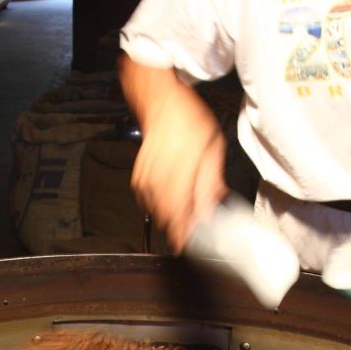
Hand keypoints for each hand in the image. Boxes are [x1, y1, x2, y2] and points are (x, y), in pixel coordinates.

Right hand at [129, 84, 227, 251]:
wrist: (159, 102)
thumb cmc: (187, 119)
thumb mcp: (212, 147)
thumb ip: (210, 181)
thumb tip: (211, 206)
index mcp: (177, 174)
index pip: (179, 217)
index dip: (183, 237)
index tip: (187, 247)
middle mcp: (157, 180)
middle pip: (166, 219)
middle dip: (180, 229)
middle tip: (193, 234)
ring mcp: (145, 181)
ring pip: (157, 213)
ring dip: (171, 219)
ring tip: (186, 218)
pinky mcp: (138, 179)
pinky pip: (149, 203)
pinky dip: (161, 208)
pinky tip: (173, 203)